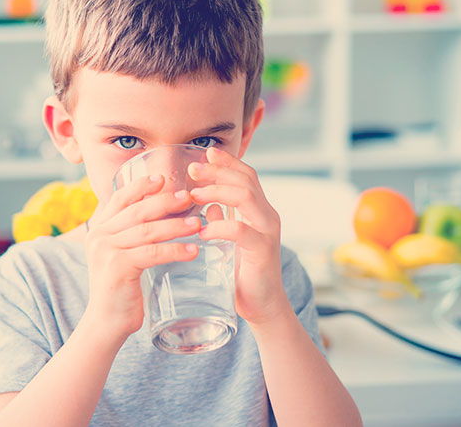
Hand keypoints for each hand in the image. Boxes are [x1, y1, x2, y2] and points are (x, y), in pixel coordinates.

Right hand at [82, 175, 201, 341]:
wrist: (106, 322)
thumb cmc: (122, 289)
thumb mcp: (123, 255)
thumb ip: (134, 235)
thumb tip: (166, 214)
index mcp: (100, 228)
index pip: (119, 198)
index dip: (141, 186)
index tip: (163, 178)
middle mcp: (99, 235)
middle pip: (136, 210)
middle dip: (165, 202)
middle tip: (189, 198)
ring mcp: (106, 251)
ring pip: (146, 230)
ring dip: (175, 225)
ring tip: (198, 224)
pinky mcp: (117, 268)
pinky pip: (152, 253)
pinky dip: (174, 250)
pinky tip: (193, 251)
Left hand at [188, 147, 291, 325]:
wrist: (262, 306)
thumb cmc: (243, 274)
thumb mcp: (230, 241)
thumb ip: (223, 220)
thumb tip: (208, 204)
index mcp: (260, 211)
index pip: (247, 176)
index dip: (228, 163)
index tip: (206, 153)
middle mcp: (268, 216)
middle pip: (246, 180)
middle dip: (218, 171)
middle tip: (193, 169)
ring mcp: (268, 232)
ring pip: (246, 197)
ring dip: (217, 191)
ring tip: (194, 195)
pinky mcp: (263, 251)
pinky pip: (241, 230)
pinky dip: (220, 226)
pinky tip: (202, 231)